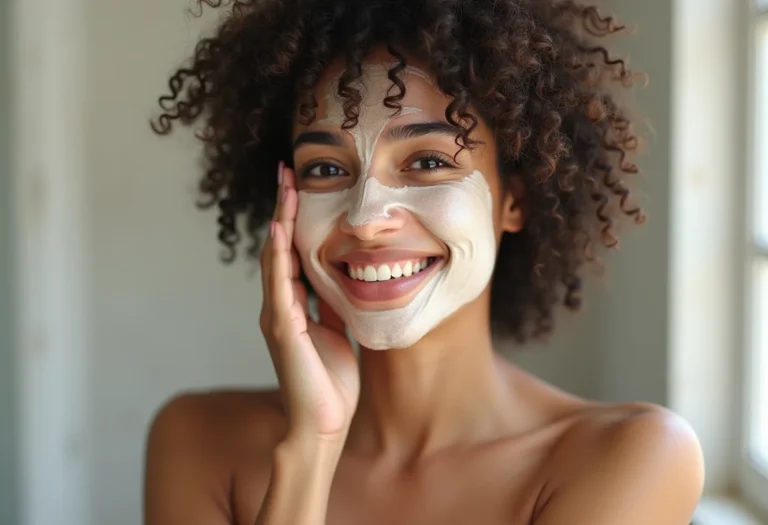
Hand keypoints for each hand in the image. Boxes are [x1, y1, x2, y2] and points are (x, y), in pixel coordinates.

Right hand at [259, 162, 359, 443]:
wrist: (324, 422)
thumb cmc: (331, 381)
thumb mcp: (337, 331)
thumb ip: (332, 305)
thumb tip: (342, 279)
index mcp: (292, 305)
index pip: (291, 252)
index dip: (293, 219)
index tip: (299, 186)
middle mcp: (279, 305)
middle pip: (278, 246)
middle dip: (283, 208)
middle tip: (287, 172)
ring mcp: (277, 315)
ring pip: (275, 258)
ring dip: (279, 220)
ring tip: (284, 187)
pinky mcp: (281, 328)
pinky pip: (279, 285)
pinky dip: (277, 256)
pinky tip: (278, 230)